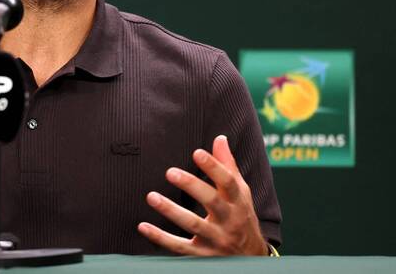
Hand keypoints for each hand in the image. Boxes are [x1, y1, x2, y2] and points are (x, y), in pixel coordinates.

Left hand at [138, 135, 267, 255]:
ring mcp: (215, 239)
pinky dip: (160, 238)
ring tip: (152, 196)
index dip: (214, 167)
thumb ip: (228, 166)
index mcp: (238, 201)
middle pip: (212, 201)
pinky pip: (180, 247)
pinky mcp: (202, 255)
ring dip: (171, 210)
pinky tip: (143, 226)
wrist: (252, 257)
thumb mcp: (240, 192)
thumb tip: (220, 138)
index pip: (228, 182)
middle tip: (170, 172)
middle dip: (192, 186)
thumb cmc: (241, 216)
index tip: (197, 153)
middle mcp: (229, 220)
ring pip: (193, 224)